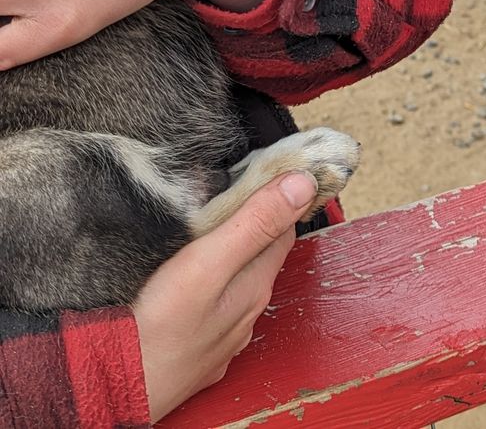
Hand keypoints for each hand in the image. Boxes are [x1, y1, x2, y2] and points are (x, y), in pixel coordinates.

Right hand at [133, 170, 317, 422]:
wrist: (116, 385)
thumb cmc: (159, 327)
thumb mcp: (208, 263)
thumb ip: (254, 224)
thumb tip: (302, 186)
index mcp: (256, 285)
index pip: (284, 228)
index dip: (279, 195)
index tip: (266, 167)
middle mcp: (247, 311)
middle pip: (263, 251)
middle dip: (255, 217)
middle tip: (233, 184)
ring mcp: (223, 332)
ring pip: (238, 277)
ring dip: (233, 247)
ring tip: (209, 220)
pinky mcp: (198, 343)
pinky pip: (215, 301)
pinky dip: (212, 277)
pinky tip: (191, 270)